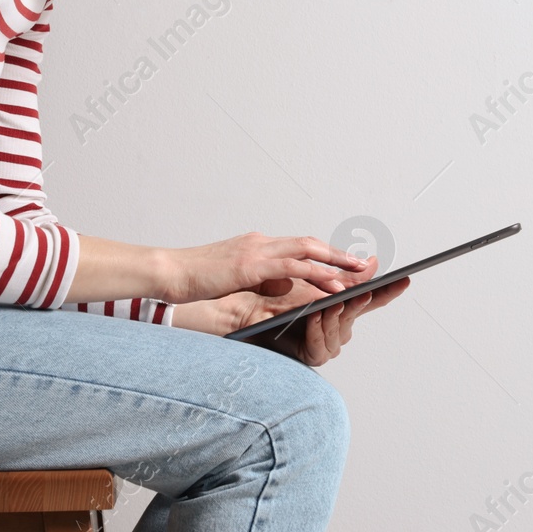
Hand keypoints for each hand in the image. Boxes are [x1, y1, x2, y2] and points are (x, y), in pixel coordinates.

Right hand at [156, 232, 374, 304]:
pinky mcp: (252, 265)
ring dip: (336, 261)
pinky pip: (293, 267)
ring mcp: (257, 251)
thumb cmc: (194, 280)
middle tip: (362, 263)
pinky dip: (317, 274)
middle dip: (338, 254)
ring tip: (359, 272)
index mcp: (255, 245)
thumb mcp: (233, 279)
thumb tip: (283, 288)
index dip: (323, 254)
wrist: (169, 273)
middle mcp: (260, 243)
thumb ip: (259, 280)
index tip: (344, 262)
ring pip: (307, 250)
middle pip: (309, 244)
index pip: (297, 246)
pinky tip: (333, 285)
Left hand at [228, 267, 412, 366]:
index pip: (369, 299)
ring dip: (336, 317)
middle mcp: (336, 327)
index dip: (387, 291)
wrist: (241, 314)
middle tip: (362, 293)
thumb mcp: (309, 280)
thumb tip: (371, 262)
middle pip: (354, 316)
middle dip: (358, 304)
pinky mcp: (308, 355)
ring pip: (338, 331)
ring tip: (334, 302)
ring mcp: (324, 342)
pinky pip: (319, 346)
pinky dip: (318, 331)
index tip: (405, 278)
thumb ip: (340, 275)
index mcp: (339, 307)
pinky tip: (314, 317)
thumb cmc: (275, 297)